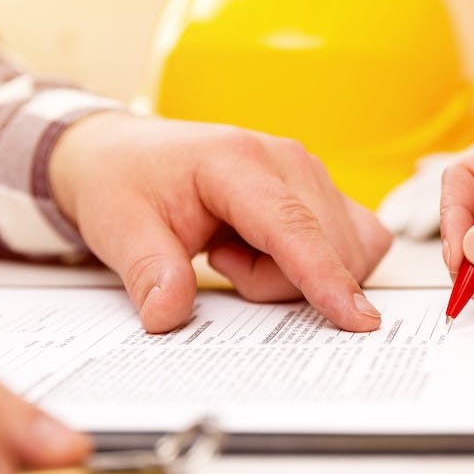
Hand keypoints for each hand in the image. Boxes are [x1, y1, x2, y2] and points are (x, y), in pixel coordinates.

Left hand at [50, 112, 391, 332]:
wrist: (127, 154)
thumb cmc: (127, 181)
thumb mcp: (118, 226)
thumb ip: (148, 271)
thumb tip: (167, 316)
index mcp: (237, 160)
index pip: (293, 224)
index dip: (326, 275)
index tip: (355, 319)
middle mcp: (286, 159)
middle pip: (326, 248)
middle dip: (277, 283)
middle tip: (218, 262)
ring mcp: (310, 173)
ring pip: (344, 250)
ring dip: (295, 274)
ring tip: (236, 252)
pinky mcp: (321, 192)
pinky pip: (354, 242)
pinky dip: (322, 265)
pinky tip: (271, 253)